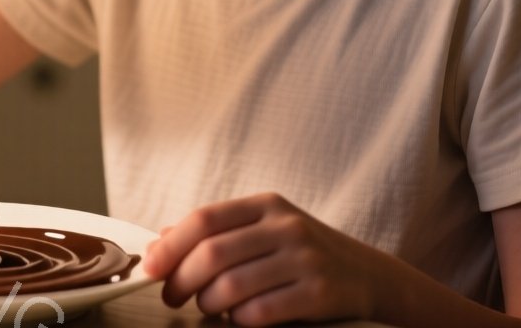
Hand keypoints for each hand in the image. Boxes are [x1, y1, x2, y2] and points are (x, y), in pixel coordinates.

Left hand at [140, 191, 393, 325]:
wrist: (369, 276)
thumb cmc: (303, 254)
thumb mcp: (264, 231)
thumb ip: (215, 234)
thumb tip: (158, 244)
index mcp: (267, 205)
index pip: (204, 219)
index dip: (170, 246)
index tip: (150, 268)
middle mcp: (287, 226)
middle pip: (212, 254)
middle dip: (181, 281)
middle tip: (171, 297)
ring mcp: (306, 258)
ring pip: (231, 286)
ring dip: (207, 304)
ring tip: (206, 308)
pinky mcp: (320, 293)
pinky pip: (260, 312)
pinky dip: (239, 320)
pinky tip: (239, 319)